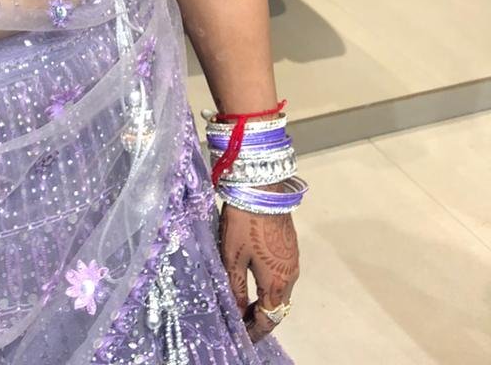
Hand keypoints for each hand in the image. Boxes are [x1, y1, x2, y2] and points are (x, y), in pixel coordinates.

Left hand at [218, 201, 298, 343]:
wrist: (261, 188)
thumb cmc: (244, 224)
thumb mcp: (233, 258)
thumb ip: (236, 289)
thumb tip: (237, 314)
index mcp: (277, 282)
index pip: (269, 318)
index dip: (255, 331)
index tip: (242, 337)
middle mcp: (291, 275)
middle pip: (278, 307)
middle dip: (260, 318)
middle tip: (241, 322)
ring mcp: (293, 260)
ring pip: (281, 292)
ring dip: (265, 302)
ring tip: (245, 305)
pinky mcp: (290, 248)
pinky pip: (283, 277)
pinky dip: (270, 287)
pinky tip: (254, 282)